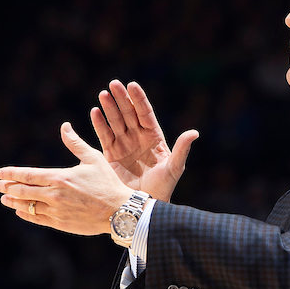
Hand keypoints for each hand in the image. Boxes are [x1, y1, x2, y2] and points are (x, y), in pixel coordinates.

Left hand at [0, 122, 134, 235]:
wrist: (120, 211)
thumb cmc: (108, 183)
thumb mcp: (94, 159)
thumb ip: (75, 143)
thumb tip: (65, 126)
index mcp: (59, 178)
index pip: (27, 175)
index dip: (11, 174)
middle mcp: (54, 195)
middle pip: (22, 191)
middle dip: (7, 188)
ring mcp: (56, 211)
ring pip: (27, 206)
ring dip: (13, 202)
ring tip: (5, 200)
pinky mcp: (61, 223)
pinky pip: (37, 219)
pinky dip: (26, 215)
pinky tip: (21, 212)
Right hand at [91, 80, 197, 201]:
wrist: (145, 204)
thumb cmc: (164, 187)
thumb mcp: (174, 168)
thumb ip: (182, 149)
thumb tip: (194, 132)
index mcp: (155, 138)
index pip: (145, 114)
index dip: (139, 99)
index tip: (132, 85)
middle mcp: (138, 138)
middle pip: (129, 113)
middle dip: (121, 99)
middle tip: (114, 84)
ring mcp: (124, 145)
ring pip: (116, 121)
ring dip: (109, 108)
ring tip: (103, 94)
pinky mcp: (111, 154)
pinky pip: (104, 135)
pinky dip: (99, 124)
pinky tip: (95, 111)